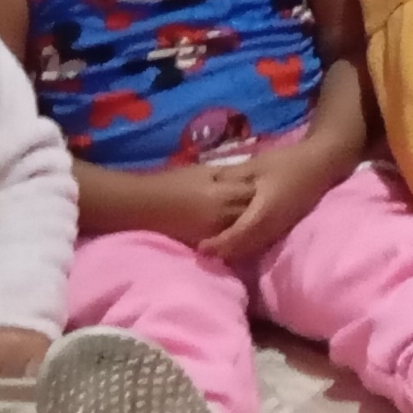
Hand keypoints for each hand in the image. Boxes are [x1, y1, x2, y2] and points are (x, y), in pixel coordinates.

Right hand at [109, 155, 257, 250]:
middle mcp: (222, 215)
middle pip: (253, 212)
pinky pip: (229, 237)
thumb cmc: (170, 183)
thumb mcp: (202, 171)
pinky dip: (236, 231)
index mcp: (222, 194)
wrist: (142, 205)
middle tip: (270, 198)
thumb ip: (227, 173)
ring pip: (244, 227)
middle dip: (262, 205)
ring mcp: (214, 231)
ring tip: (258, 213)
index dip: (263, 187)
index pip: (254, 192)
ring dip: (252, 220)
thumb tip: (248, 173)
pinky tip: (240, 226)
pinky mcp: (205, 242)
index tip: (270, 182)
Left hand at [202, 137, 344, 270]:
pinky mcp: (287, 225)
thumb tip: (209, 186)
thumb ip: (232, 177)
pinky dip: (249, 245)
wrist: (322, 164)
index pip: (237, 235)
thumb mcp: (256, 165)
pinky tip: (240, 241)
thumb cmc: (289, 162)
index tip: (201, 248)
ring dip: (237, 251)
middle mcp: (273, 225)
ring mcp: (282, 227)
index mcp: (264, 211)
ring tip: (219, 250)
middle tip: (205, 251)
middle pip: (245, 247)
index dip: (218, 244)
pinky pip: (264, 242)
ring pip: (255, 247)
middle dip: (224, 252)